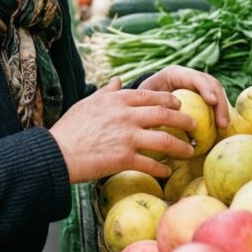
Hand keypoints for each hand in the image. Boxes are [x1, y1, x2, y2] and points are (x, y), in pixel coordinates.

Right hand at [49, 78, 195, 182]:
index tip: (178, 104)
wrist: (58, 152)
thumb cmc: (70, 128)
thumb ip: (106, 91)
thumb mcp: (87, 103)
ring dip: (181, 146)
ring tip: (190, 150)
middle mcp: (126, 116)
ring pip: (165, 140)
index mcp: (117, 100)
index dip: (169, 100)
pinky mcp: (125, 159)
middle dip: (184, 120)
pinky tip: (168, 171)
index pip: (150, 96)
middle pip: (164, 115)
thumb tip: (118, 80)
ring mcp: (127, 137)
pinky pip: (151, 164)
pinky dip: (163, 168)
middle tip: (194, 125)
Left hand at [138, 65, 230, 128]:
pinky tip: (220, 129)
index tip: (212, 101)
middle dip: (219, 102)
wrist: (143, 96)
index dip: (204, 87)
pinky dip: (219, 114)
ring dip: (222, 109)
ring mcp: (198, 86)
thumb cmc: (141, 98)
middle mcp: (189, 77)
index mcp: (174, 74)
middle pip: (210, 84)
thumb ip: (148, 104)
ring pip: (216, 93)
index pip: (193, 77)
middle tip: (222, 122)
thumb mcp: (143, 98)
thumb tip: (154, 122)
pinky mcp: (202, 97)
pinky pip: (214, 103)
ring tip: (223, 127)